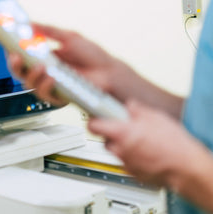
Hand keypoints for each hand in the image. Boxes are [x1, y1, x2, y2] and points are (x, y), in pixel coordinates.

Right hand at [7, 24, 120, 104]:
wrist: (109, 72)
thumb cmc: (92, 56)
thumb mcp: (68, 37)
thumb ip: (48, 30)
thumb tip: (30, 23)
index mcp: (43, 56)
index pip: (21, 54)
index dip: (11, 50)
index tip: (6, 42)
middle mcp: (43, 71)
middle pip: (19, 70)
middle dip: (13, 63)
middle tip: (16, 56)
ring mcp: (49, 84)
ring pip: (27, 83)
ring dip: (31, 74)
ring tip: (40, 66)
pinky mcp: (57, 96)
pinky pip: (43, 94)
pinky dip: (45, 85)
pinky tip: (52, 77)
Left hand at [89, 100, 208, 189]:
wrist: (186, 168)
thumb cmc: (173, 144)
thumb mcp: (155, 117)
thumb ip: (136, 110)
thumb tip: (130, 106)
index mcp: (121, 132)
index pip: (93, 125)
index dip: (93, 120)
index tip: (96, 116)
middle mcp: (119, 148)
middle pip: (104, 138)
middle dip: (111, 132)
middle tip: (124, 127)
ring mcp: (125, 162)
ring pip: (115, 150)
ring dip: (121, 145)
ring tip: (139, 140)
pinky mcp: (133, 173)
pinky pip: (126, 161)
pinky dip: (132, 156)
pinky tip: (145, 152)